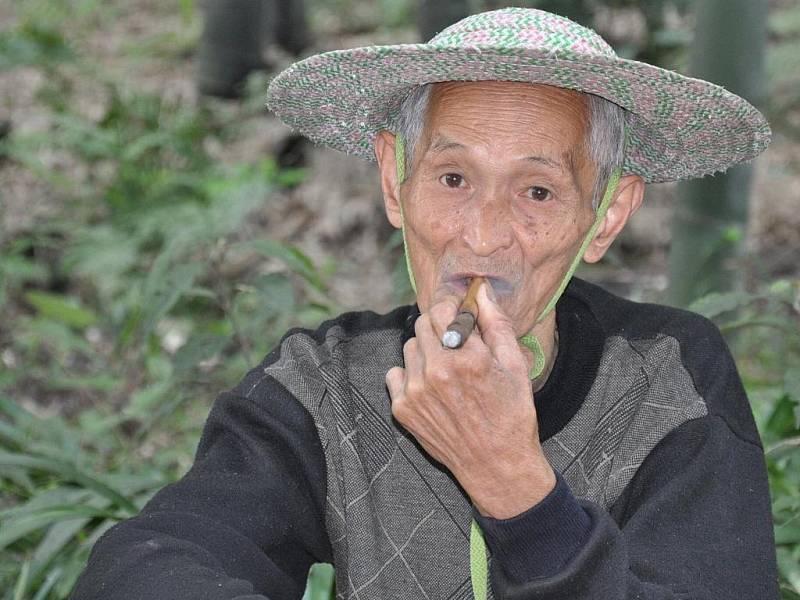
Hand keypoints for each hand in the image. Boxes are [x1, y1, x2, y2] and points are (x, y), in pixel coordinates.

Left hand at [386, 283, 555, 518]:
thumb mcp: (515, 365)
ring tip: (447, 369)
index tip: (459, 313)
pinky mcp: (402, 409)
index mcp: (467, 357)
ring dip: (426, 350)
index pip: (442, 309)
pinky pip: (395, 373)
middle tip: (455, 341)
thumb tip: (481, 292)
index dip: (451, 307)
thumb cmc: (512, 414)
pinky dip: (410, 375)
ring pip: (409, 347)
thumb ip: (496, 323)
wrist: (496, 465)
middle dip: (438, 326)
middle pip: (422, 324)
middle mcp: (437, 371)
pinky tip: (432, 387)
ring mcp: (416, 391)